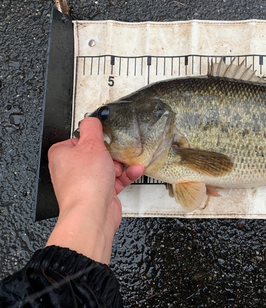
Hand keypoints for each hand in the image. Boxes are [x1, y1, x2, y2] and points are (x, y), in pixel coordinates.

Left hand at [46, 117, 143, 263]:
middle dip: (111, 153)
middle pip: (95, 153)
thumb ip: (92, 128)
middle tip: (117, 150)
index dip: (93, 138)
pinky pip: (115, 180)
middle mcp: (71, 170)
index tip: (104, 137)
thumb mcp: (91, 145)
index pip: (78, 139)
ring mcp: (86, 183)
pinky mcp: (100, 194)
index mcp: (62, 155)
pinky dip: (126, 175)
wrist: (92, 214)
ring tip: (128, 160)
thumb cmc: (85, 183)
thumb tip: (92, 120)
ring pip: (107, 167)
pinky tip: (135, 170)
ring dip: (120, 164)